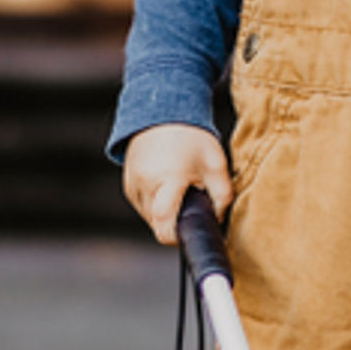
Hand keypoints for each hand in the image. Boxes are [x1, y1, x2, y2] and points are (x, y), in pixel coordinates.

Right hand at [122, 123, 232, 245]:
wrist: (162, 112)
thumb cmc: (191, 137)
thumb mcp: (216, 163)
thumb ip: (222, 196)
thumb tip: (217, 222)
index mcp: (167, 179)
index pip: (164, 223)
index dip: (176, 237)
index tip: (189, 234)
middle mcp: (145, 184)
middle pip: (159, 224)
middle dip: (176, 221)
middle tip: (192, 201)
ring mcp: (132, 186)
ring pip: (150, 218)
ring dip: (166, 213)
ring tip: (179, 190)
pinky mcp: (128, 186)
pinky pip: (144, 208)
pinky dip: (157, 204)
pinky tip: (167, 187)